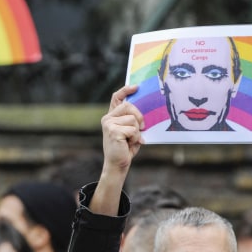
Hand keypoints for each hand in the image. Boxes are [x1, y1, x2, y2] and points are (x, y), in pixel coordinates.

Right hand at [90, 86, 143, 215]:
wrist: (117, 165)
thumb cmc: (125, 149)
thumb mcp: (130, 131)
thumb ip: (133, 120)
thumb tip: (143, 113)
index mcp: (111, 117)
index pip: (116, 97)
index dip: (126, 90)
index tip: (136, 87)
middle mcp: (108, 118)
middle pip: (129, 106)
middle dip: (139, 117)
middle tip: (141, 128)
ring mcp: (109, 124)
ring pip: (133, 119)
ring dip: (137, 131)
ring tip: (131, 140)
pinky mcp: (113, 131)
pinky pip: (133, 129)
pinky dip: (135, 138)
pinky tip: (129, 144)